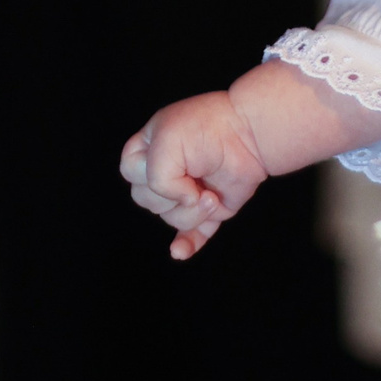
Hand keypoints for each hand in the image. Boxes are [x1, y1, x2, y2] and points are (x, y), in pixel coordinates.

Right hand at [121, 92, 270, 259]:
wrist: (250, 134)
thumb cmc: (208, 129)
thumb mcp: (167, 143)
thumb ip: (157, 179)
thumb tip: (182, 203)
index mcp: (148, 149)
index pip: (129, 172)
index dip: (148, 174)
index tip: (172, 160)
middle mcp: (165, 172)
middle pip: (148, 201)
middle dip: (172, 194)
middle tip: (194, 176)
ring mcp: (186, 193)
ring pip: (171, 218)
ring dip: (192, 212)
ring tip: (210, 194)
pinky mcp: (207, 211)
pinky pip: (190, 235)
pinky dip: (186, 244)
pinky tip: (180, 251)